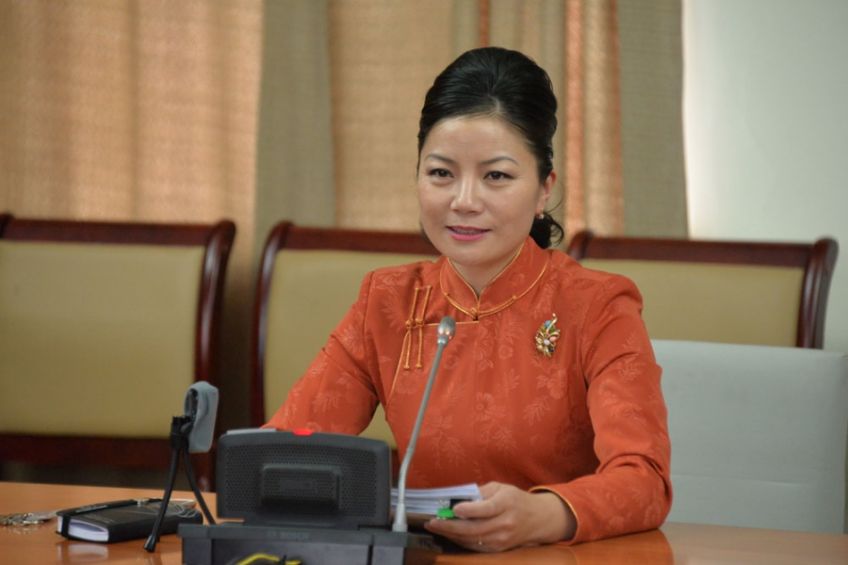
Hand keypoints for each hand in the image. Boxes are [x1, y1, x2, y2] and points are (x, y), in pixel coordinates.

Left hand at [423, 481, 575, 552]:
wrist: (538, 519)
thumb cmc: (515, 499)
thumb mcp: (501, 488)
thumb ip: (480, 492)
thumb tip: (456, 498)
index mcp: (506, 503)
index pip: (486, 509)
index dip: (470, 510)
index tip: (454, 508)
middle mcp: (505, 523)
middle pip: (474, 528)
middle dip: (450, 526)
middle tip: (432, 522)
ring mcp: (502, 538)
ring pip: (472, 539)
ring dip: (451, 534)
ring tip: (436, 527)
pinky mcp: (499, 548)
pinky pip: (475, 546)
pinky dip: (460, 540)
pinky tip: (449, 533)